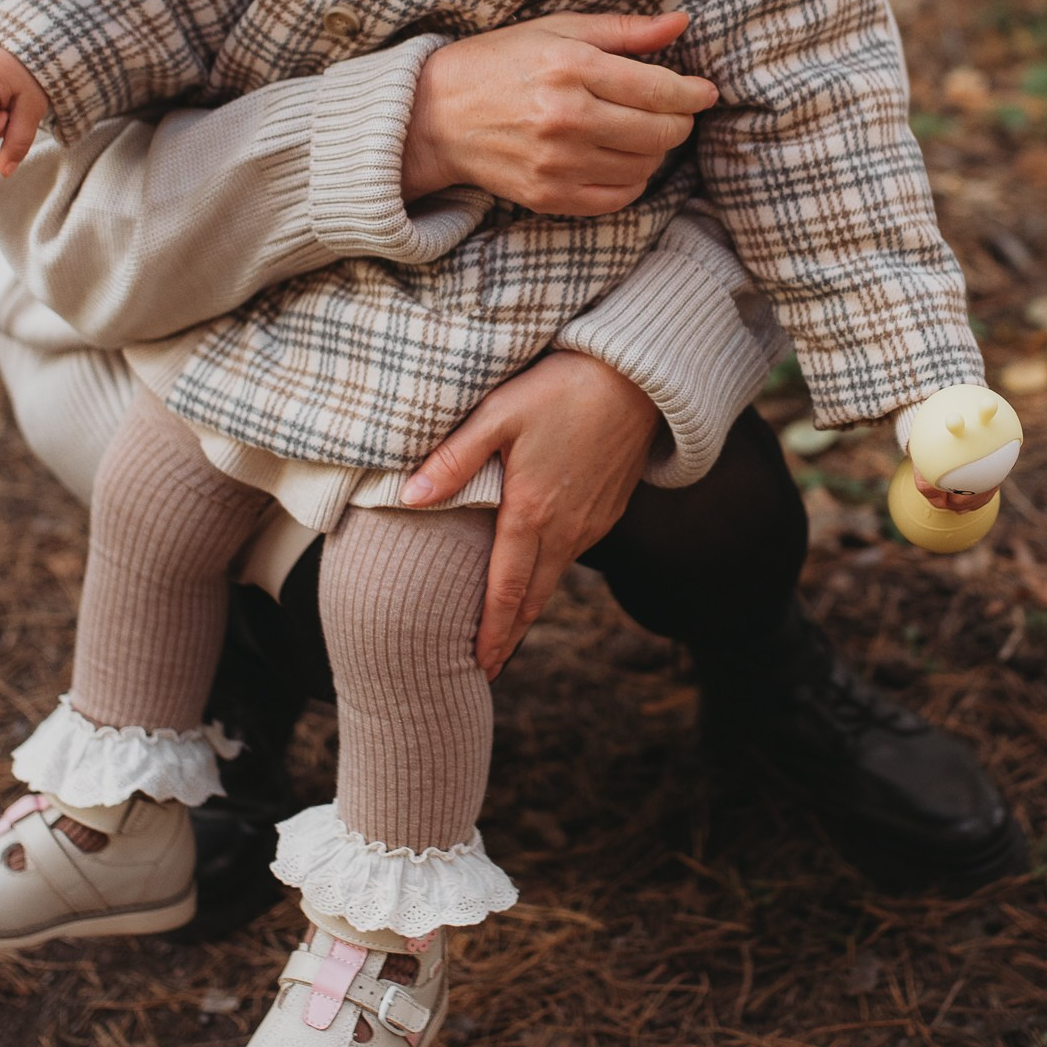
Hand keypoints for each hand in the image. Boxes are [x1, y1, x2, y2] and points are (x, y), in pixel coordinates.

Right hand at [400, 11, 717, 218]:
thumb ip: (623, 30)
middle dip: (680, 121)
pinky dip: (633, 180)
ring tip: (641, 131)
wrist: (436, 115)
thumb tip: (681, 22)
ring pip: (645, 166)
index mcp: (571, 68)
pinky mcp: (548, 197)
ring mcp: (557, 163)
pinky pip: (619, 198)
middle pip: (660, 132)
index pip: (660, 90)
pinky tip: (621, 160)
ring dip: (656, 150)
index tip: (704, 91)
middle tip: (675, 111)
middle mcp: (566, 118)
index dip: (693, 93)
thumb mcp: (557, 30)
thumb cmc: (499, 63)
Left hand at [402, 352, 659, 677]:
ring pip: (555, 578)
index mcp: (532, 513)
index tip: (476, 665)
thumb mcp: (497, 415)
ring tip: (508, 631)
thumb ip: (453, 460)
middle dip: (509, 636)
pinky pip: (575, 554)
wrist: (639, 377)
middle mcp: (566, 529)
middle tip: (486, 669)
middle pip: (533, 598)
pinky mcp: (610, 509)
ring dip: (530, 609)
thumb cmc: (561, 388)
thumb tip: (407, 497)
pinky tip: (540, 575)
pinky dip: (552, 576)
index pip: (506, 589)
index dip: (491, 631)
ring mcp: (593, 522)